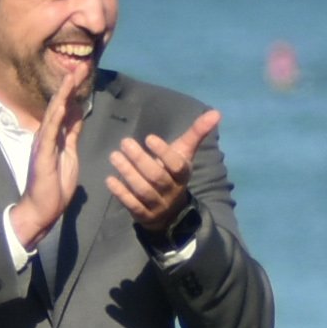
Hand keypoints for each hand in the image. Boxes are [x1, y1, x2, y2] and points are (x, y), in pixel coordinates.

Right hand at [8, 73, 90, 252]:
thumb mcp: (70, 154)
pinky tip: (62, 102)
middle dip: (70, 85)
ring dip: (64, 94)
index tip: (83, 73)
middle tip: (81, 65)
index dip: (74, 90)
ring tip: (72, 75)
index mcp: (54, 136)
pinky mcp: (42, 154)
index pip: (66, 108)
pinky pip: (49, 131)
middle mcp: (46, 135)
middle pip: (59, 104)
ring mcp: (43, 143)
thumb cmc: (55, 186)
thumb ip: (72, 134)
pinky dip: (56, 116)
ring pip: (54, 113)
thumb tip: (78, 114)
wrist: (42, 208)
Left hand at [104, 109, 219, 241]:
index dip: (164, 153)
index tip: (149, 138)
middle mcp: (172, 190)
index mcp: (182, 174)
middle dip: (140, 159)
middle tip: (125, 142)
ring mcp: (158, 204)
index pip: (176, 165)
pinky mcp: (144, 214)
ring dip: (128, 173)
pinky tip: (109, 179)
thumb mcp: (184, 153)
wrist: (171, 210)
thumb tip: (216, 112)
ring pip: (143, 190)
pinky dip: (121, 192)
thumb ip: (197, 133)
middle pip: (157, 177)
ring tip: (114, 156)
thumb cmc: (173, 173)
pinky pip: (133, 205)